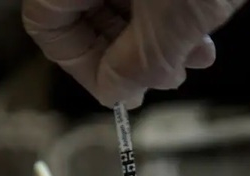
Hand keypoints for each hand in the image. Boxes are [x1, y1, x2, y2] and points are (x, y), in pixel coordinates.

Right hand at [22, 0, 248, 108]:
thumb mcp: (170, 22)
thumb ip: (136, 65)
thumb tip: (115, 91)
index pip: (46, 24)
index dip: (80, 66)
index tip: (116, 91)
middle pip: (85, 13)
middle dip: (128, 54)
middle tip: (160, 79)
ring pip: (121, 0)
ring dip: (156, 39)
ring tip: (193, 59)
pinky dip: (171, 14)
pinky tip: (203, 35)